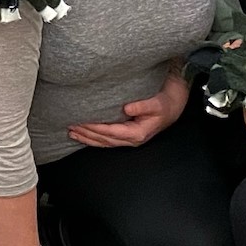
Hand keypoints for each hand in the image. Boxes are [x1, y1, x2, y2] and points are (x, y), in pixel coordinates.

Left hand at [68, 69, 189, 147]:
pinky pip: (107, 139)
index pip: (111, 132)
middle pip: (105, 139)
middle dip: (87, 134)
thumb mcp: (157, 104)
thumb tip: (126, 109)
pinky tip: (84, 134)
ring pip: (104, 142)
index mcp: (137, 133)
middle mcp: (132, 139)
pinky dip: (94, 138)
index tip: (81, 122)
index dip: (95, 128)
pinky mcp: (127, 134)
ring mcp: (129, 138)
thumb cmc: (165, 103)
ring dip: (88, 138)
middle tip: (71, 127)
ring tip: (72, 132)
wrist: (174, 105)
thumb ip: (142, 106)